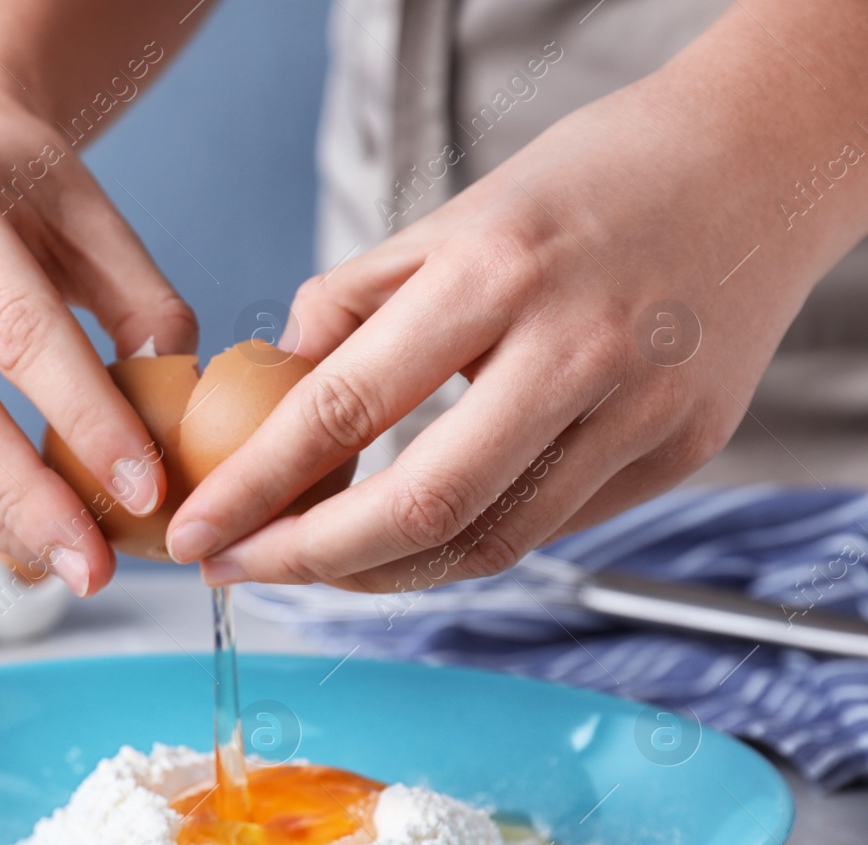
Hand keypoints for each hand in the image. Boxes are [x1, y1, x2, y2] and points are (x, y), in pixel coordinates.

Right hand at [0, 67, 194, 596]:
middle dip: (25, 498)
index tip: (144, 490)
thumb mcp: (97, 223)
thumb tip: (170, 414)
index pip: (16, 328)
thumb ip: (144, 309)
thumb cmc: (22, 192)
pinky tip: (13, 528)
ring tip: (63, 562)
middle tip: (95, 564)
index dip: (83, 417)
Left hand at [167, 14, 867, 593]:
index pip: (345, 407)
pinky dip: (467, 543)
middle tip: (242, 570)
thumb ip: (354, 304)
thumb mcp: (452, 214)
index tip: (196, 533)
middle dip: (308, 561)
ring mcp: (640, 410)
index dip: (256, 486)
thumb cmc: (591, 181)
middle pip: (420, 507)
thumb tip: (277, 389)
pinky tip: (414, 534)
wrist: (759, 161)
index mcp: (495, 273)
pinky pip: (551, 528)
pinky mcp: (683, 450)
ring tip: (318, 561)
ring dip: (383, 572)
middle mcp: (573, 348)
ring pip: (490, 543)